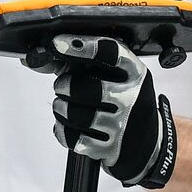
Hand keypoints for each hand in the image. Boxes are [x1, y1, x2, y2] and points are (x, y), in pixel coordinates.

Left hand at [51, 41, 175, 188]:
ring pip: (77, 115)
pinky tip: (68, 126)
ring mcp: (122, 125)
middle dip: (64, 86)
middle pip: (87, 89)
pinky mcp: (111, 148)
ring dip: (61, 109)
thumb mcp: (119, 79)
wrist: (147, 144)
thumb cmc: (125, 103)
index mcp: (135, 73)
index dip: (82, 46)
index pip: (110, 53)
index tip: (59, 44)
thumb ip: (86, 66)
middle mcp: (132, 97)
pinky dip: (63, 131)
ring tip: (62, 106)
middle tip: (62, 86)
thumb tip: (44, 59)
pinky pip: (75, 139)